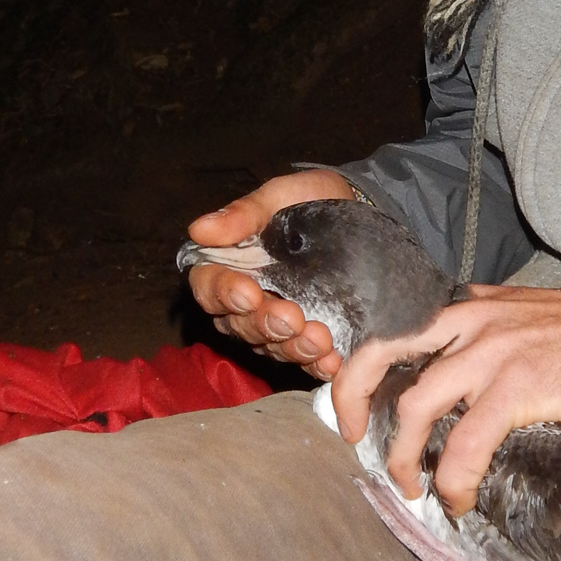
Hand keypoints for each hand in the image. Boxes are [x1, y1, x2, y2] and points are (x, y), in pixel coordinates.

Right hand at [184, 171, 353, 374]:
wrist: (360, 212)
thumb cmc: (310, 201)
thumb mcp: (281, 195)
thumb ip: (245, 214)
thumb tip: (200, 229)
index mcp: (230, 266)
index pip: (209, 287)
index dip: (224, 294)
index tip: (249, 292)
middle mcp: (247, 302)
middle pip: (239, 324)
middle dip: (266, 324)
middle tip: (293, 317)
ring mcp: (277, 325)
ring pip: (271, 347)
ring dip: (293, 347)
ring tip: (320, 340)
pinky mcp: (308, 340)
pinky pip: (306, 361)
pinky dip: (317, 365)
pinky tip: (332, 362)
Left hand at [332, 286, 560, 514]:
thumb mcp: (520, 307)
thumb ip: (483, 322)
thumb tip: (455, 349)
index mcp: (466, 304)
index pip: (395, 325)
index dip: (363, 364)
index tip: (354, 399)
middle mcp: (467, 320)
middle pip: (383, 351)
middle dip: (351, 396)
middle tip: (351, 436)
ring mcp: (488, 354)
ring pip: (415, 407)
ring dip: (402, 456)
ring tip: (414, 486)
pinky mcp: (513, 389)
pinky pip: (465, 444)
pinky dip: (453, 480)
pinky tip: (459, 499)